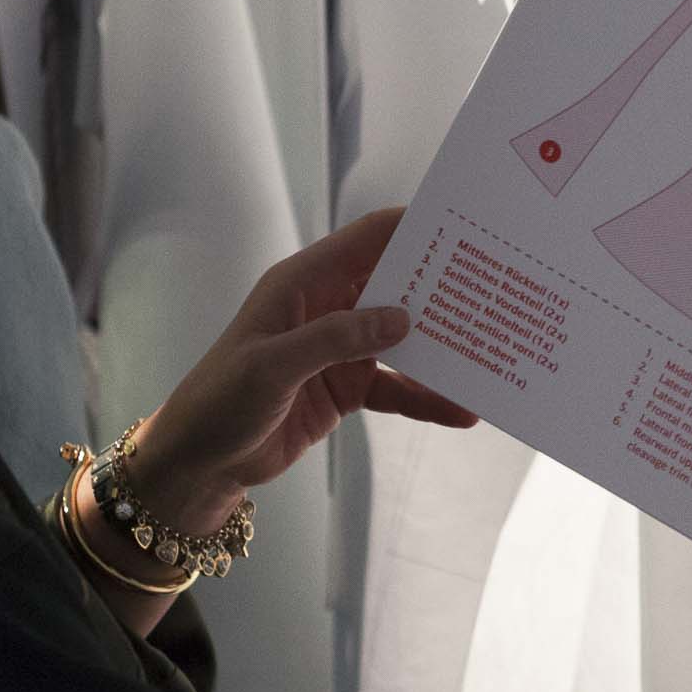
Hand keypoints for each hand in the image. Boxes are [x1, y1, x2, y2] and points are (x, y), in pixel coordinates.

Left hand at [131, 207, 477, 526]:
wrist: (197, 464)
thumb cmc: (220, 402)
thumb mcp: (273, 367)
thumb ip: (336, 338)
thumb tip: (402, 317)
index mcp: (303, 283)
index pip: (367, 239)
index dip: (413, 227)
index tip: (465, 228)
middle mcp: (327, 307)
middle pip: (395, 285)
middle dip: (441, 289)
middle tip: (494, 289)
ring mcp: (340, 349)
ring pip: (403, 339)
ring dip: (441, 348)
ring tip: (490, 355)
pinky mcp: (346, 388)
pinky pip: (397, 387)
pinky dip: (427, 397)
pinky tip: (462, 411)